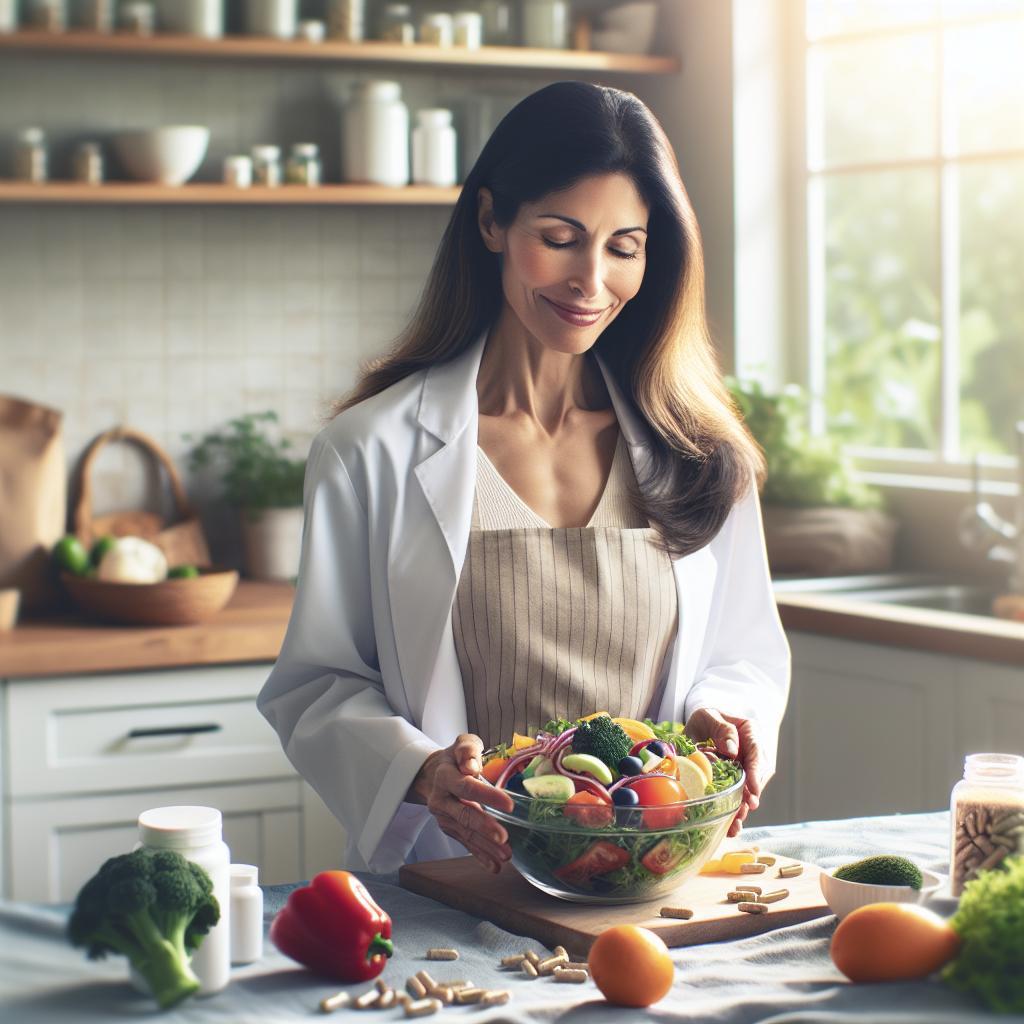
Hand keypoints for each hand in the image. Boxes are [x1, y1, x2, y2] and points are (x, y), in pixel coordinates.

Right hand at [407, 733, 514, 873]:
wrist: (432, 774)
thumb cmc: (454, 758)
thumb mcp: (462, 744)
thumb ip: (468, 751)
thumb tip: (472, 766)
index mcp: (445, 776)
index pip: (466, 787)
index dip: (487, 796)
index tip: (508, 804)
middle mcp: (441, 799)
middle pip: (464, 814)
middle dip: (484, 828)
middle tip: (503, 838)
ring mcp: (444, 817)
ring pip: (465, 833)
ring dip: (485, 847)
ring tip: (505, 855)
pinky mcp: (449, 829)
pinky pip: (465, 843)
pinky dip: (480, 856)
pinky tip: (494, 866)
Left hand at [685, 708, 763, 837]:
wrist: (702, 725)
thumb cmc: (706, 718)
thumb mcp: (709, 715)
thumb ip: (722, 728)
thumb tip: (732, 750)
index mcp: (750, 733)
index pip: (757, 754)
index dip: (756, 774)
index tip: (753, 791)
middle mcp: (752, 752)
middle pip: (756, 777)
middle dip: (749, 797)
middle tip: (742, 814)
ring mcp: (747, 768)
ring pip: (748, 791)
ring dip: (742, 809)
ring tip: (734, 826)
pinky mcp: (738, 781)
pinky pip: (738, 797)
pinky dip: (734, 811)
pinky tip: (730, 827)